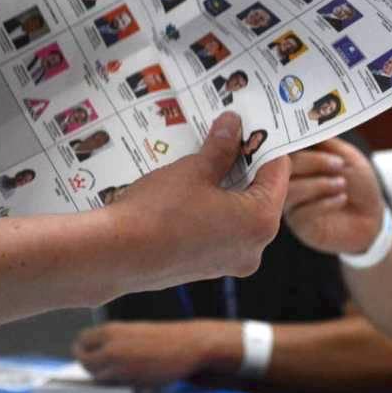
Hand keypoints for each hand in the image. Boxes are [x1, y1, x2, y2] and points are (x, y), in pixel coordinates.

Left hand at [73, 320, 239, 384]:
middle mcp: (109, 344)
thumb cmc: (163, 340)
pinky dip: (116, 384)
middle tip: (98, 370)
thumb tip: (94, 359)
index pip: (81, 340)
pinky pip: (111, 385)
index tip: (87, 354)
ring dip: (103, 377)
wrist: (189, 345)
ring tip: (119, 373)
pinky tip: (130, 379)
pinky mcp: (127, 379)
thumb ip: (114, 343)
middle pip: (83, 360)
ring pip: (95, 375)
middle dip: (88, 366)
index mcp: (111, 329)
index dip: (83, 349)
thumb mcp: (135, 334)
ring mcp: (117, 363)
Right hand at [106, 112, 289, 292]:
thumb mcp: (194, 170)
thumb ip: (221, 147)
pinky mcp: (208, 267)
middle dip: (245, 163)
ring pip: (240, 213)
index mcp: (260, 222)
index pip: (278, 172)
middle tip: (229, 135)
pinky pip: (222, 230)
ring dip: (228, 184)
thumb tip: (233, 126)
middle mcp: (253, 247)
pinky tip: (193, 186)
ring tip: (207, 156)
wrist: (114, 255)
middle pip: (261, 193)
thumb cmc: (156, 213)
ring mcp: (230, 261)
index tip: (251, 125)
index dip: (265, 144)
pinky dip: (214, 207)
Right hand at [285, 139, 383, 254]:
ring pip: (290, 190)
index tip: (311, 140)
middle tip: (338, 164)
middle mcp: (289, 181)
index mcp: (298, 161)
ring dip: (319, 185)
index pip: (285, 148)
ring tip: (342, 184)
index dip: (295, 142)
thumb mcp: (347, 156)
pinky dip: (324, 203)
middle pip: (283, 168)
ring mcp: (292, 203)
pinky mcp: (300, 224)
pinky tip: (341, 199)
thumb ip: (326, 143)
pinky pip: (302, 212)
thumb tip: (305, 127)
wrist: (372, 219)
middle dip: (312, 162)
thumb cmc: (359, 185)